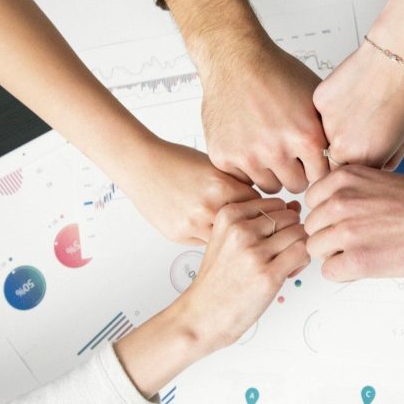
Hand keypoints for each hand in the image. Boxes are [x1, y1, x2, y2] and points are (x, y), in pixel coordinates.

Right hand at [121, 140, 259, 243]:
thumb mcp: (214, 165)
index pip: (258, 205)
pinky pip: (205, 243)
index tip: (262, 208)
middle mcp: (207, 207)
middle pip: (244, 225)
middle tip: (249, 222)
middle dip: (248, 224)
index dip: (260, 206)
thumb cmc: (175, 160)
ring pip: (225, 239)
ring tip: (228, 226)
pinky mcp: (179, 235)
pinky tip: (206, 225)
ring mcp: (192, 224)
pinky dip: (209, 236)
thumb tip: (257, 200)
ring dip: (228, 234)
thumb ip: (236, 183)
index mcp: (221, 185)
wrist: (141, 165)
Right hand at [163, 0, 329, 193]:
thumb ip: (329, 132)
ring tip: (268, 146)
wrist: (235, 59)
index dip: (317, 168)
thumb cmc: (276, 73)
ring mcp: (248, 156)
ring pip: (269, 186)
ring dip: (271, 172)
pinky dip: (246, 167)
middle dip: (295, 172)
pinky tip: (248, 144)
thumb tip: (346, 155)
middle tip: (288, 152)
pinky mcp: (224, 157)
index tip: (311, 160)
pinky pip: (242, 179)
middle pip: (296, 186)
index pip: (322, 177)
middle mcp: (277, 150)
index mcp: (306, 136)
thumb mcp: (316, 99)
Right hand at [177, 197, 309, 347]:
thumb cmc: (218, 280)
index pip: (276, 203)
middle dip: (292, 234)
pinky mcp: (268, 274)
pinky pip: (303, 253)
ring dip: (299, 248)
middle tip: (281, 254)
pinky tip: (287, 272)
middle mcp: (240, 230)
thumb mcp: (228, 239)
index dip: (281, 221)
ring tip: (284, 264)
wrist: (203, 314)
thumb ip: (260, 221)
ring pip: (299, 234)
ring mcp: (254, 252)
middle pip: (290, 217)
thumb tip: (295, 207)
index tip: (272, 239)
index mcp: (228, 215)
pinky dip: (302, 262)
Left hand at [304, 165, 403, 280]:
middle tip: (358, 241)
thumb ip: (350, 193)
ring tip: (366, 251)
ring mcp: (347, 231)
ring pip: (316, 250)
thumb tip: (330, 211)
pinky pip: (329, 272)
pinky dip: (345, 272)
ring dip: (336, 255)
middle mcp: (341, 201)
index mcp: (345, 178)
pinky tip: (368, 264)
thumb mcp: (379, 181)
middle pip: (312, 227)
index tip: (344, 222)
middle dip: (330, 237)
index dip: (328, 216)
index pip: (312, 202)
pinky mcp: (358, 259)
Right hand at [313, 0, 403, 170]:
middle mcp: (341, 146)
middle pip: (332, 160)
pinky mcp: (319, 102)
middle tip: (360, 131)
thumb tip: (376, 170)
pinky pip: (321, 113)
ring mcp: (326, 123)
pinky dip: (332, 109)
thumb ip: (386, 162)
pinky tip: (350, 97)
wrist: (394, 60)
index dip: (355, 168)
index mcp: (363, 160)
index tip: (361, 157)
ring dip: (336, 129)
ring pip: (324, 136)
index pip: (348, 177)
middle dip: (344, 151)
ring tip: (358, 110)